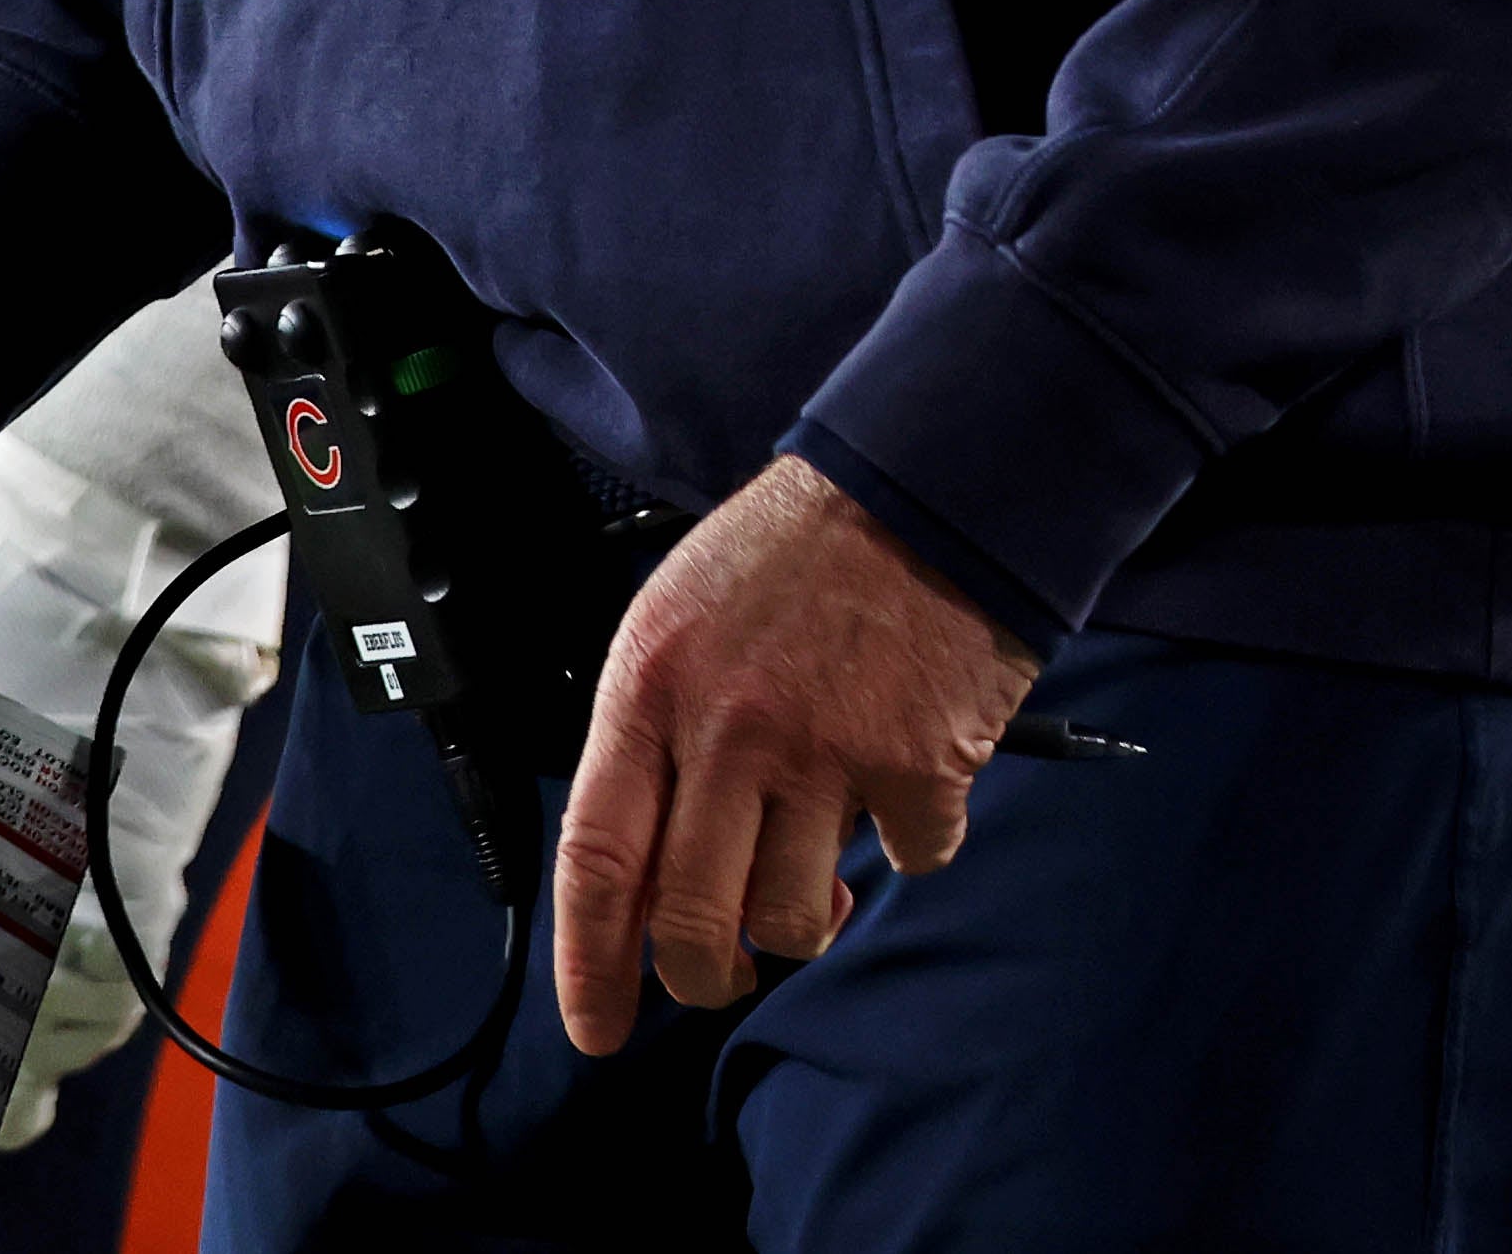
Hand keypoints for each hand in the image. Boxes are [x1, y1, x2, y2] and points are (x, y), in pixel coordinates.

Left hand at [549, 456, 1038, 1056]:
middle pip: (692, 919)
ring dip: (809, 917)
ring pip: (795, 919)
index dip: (589, 962)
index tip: (596, 1027)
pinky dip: (910, 842)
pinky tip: (905, 779)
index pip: (597, 856)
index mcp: (652, 687)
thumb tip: (655, 872)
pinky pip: (909, 863)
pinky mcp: (918, 764)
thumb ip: (659, 737)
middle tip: (718, 978)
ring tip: (821, 866)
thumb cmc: (795, 553)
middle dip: (702, 979)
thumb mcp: (680, 616)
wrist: (922, 483)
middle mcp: (729, 728)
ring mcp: (826, 751)